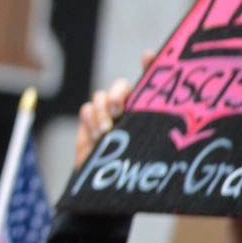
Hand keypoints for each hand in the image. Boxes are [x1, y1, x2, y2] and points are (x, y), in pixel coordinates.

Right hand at [75, 50, 155, 167]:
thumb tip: (155, 100)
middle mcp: (127, 108)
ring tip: (106, 131)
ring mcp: (106, 113)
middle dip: (117, 94)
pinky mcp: (89, 120)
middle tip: (118, 110)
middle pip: (120, 86)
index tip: (148, 56)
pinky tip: (98, 136)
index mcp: (145, 110)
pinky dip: (91, 119)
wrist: (107, 186)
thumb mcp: (147, 147)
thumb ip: (149, 126)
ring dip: (102, 111)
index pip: (148, 83)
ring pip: (100, 96)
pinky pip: (86, 109)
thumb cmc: (134, 168)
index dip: (149, 65)